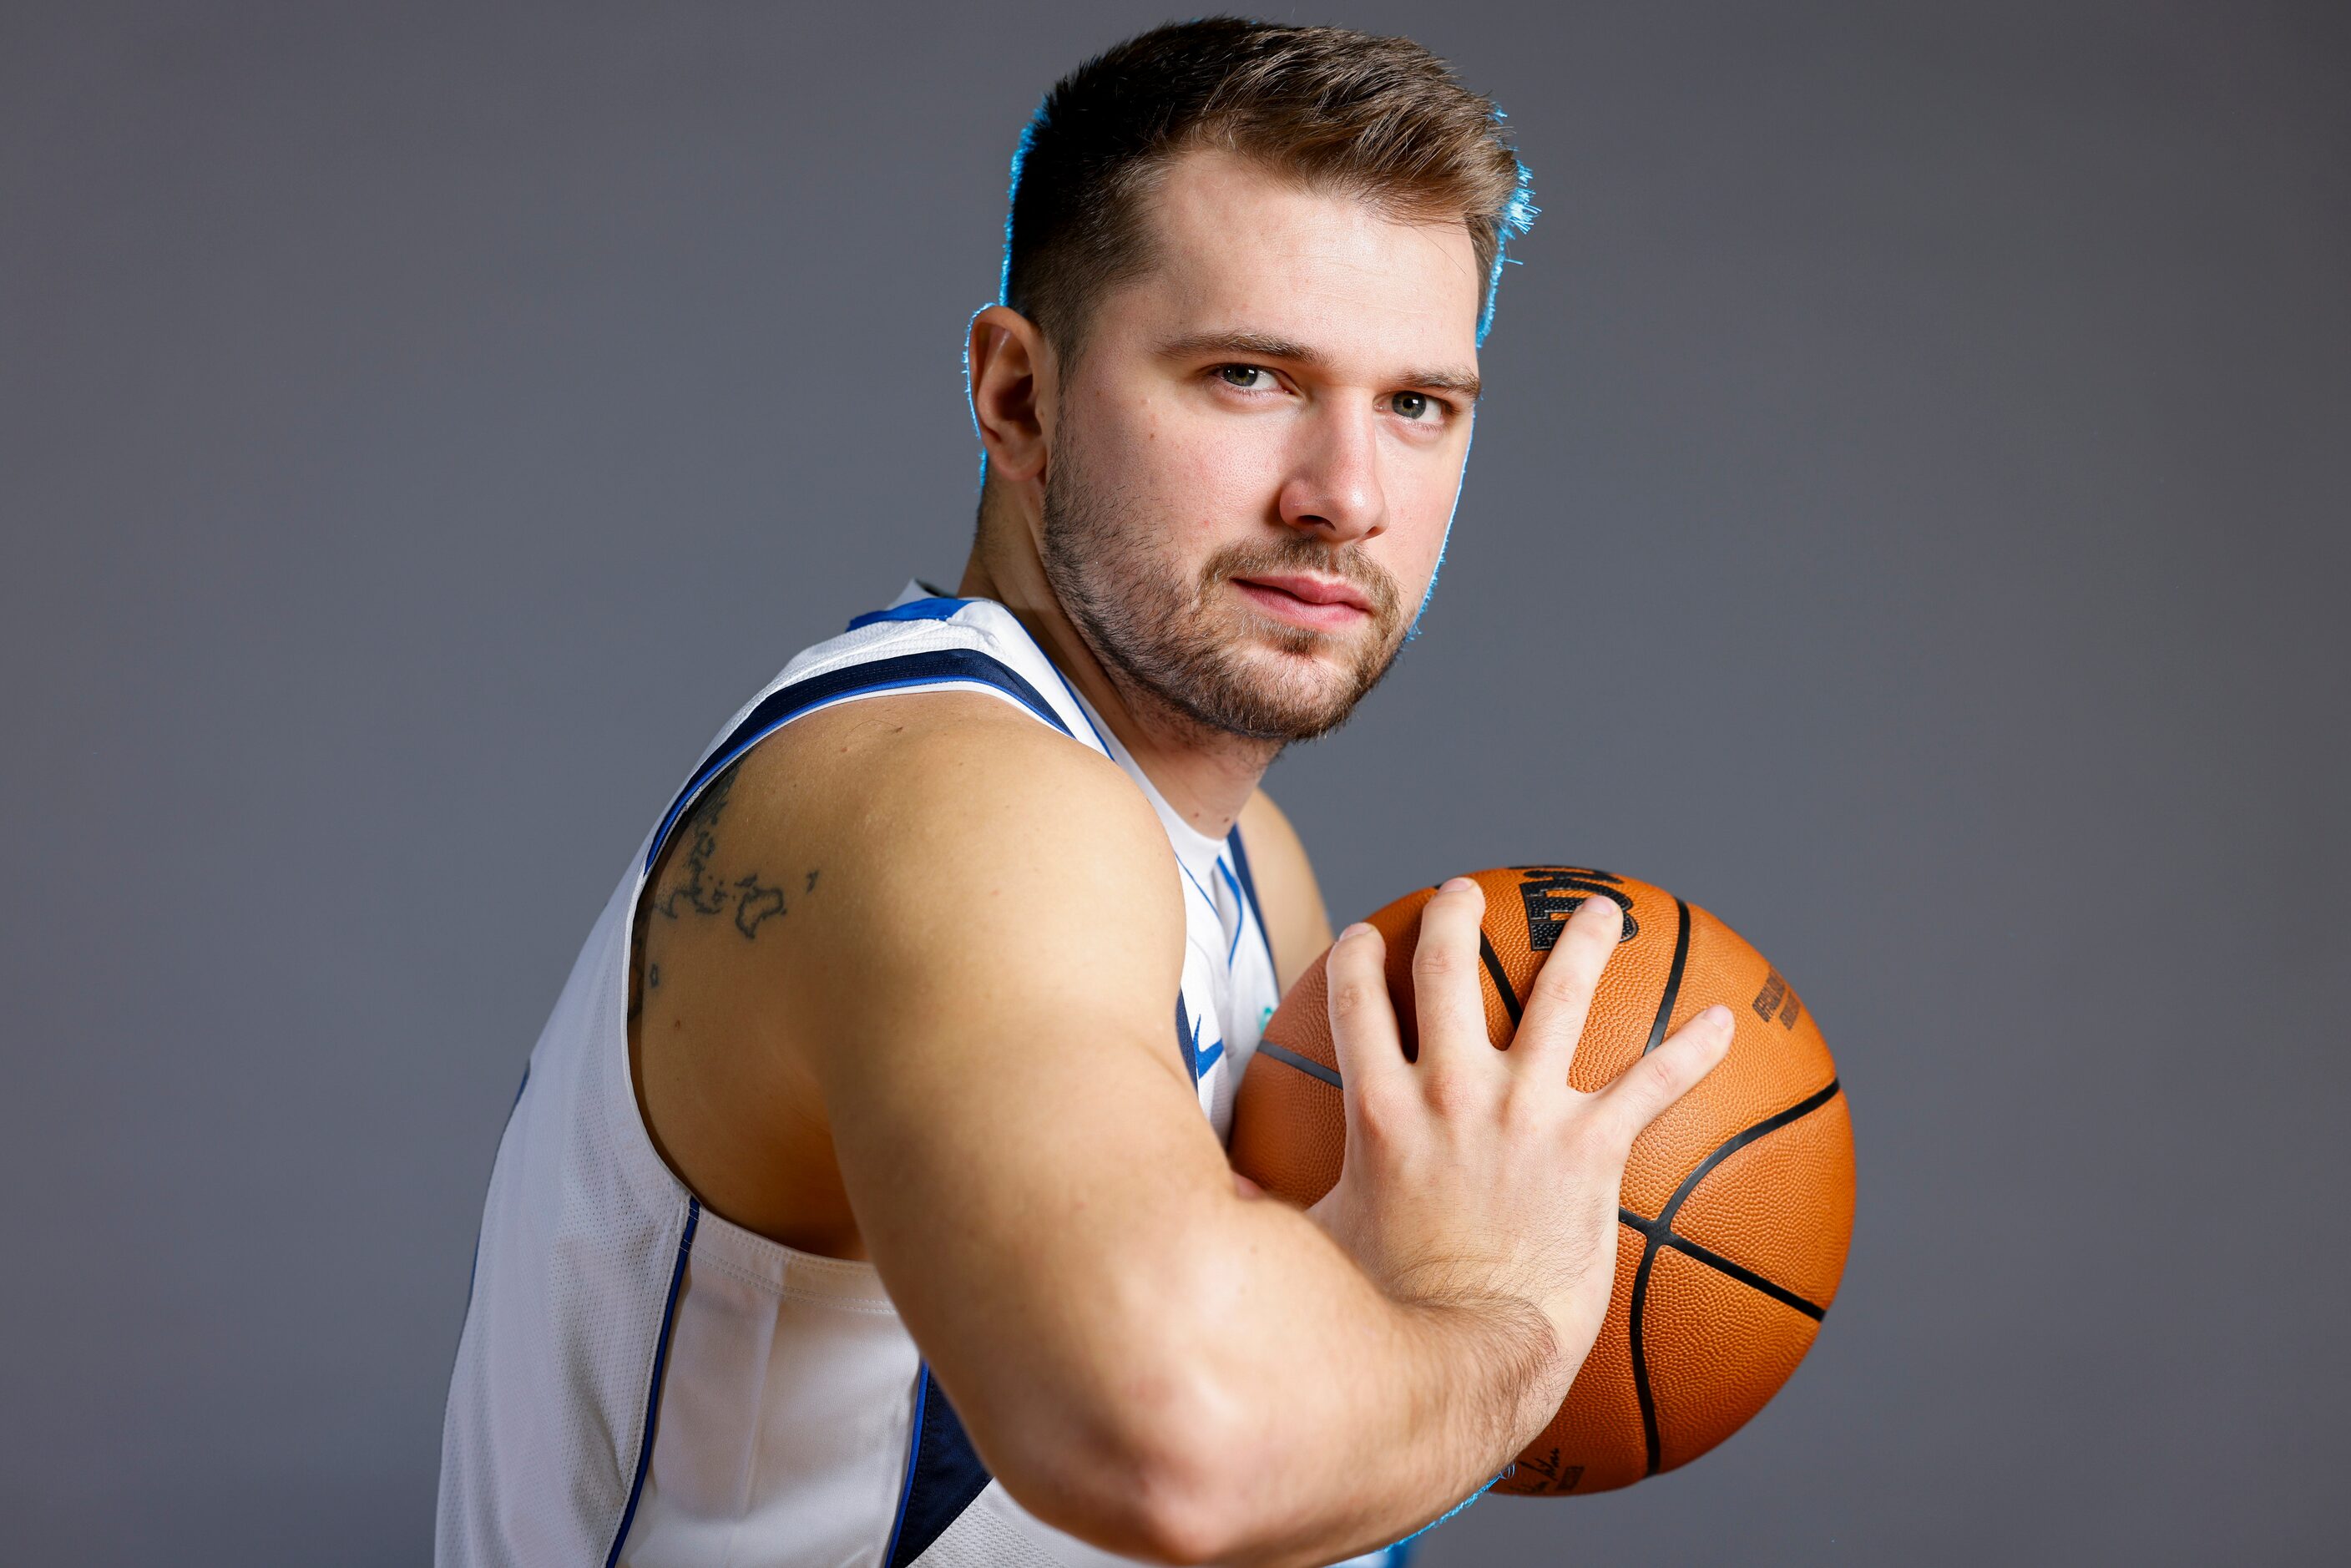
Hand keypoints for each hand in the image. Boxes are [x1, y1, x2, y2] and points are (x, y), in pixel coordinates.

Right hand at [1306, 878, 1733, 1414]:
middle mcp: (1450, 1090)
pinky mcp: (1590, 1148)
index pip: (1357, 1002)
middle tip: (1465, 894)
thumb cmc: (1387, 1315)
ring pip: (1560, 996)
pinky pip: (1653, 1084)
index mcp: (1380, 1108)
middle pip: (1448, 968)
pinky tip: (1729, 1024)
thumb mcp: (1315, 1251)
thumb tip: (1224, 1210)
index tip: (1370, 937)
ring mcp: (1524, 1113)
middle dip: (1454, 916)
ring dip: (1582, 943)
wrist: (1466, 1350)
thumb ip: (1276, 1214)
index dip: (1362, 958)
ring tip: (1600, 910)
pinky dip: (1695, 1050)